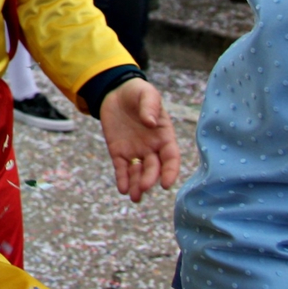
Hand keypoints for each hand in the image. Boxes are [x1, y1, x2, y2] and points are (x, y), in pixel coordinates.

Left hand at [98, 77, 181, 201]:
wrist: (116, 92)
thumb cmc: (138, 93)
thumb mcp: (147, 94)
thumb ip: (150, 106)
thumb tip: (151, 123)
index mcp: (164, 137)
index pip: (171, 158)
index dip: (170, 172)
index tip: (166, 183)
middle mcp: (152, 148)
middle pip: (154, 168)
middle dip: (149, 179)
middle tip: (144, 188)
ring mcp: (135, 151)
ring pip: (138, 172)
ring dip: (137, 185)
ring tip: (134, 197)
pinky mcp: (119, 152)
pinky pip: (122, 168)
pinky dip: (122, 179)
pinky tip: (122, 189)